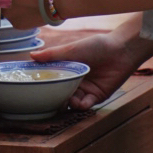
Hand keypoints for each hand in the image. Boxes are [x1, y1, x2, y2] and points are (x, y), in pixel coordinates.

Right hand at [30, 25, 149, 109]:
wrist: (120, 51)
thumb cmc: (95, 46)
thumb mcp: (71, 49)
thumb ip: (53, 55)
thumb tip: (31, 55)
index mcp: (67, 68)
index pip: (53, 79)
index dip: (45, 84)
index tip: (36, 89)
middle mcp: (75, 80)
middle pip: (61, 92)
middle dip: (56, 97)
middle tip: (51, 100)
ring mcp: (85, 89)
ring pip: (72, 100)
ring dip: (69, 102)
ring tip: (68, 100)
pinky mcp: (97, 96)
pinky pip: (86, 104)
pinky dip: (82, 105)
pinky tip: (80, 103)